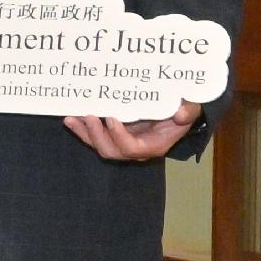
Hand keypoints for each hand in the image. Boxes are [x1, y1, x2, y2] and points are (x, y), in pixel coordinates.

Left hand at [65, 102, 200, 162]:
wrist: (177, 114)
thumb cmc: (183, 112)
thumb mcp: (190, 110)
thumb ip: (188, 112)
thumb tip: (181, 114)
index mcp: (153, 146)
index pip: (131, 148)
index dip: (119, 136)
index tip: (112, 118)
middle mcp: (134, 149)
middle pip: (110, 150)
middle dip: (96, 135)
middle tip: (89, 116)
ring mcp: (121, 143)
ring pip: (98, 145)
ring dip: (83, 132)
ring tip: (71, 118)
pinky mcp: (112, 136)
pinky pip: (94, 137)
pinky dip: (82, 128)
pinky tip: (71, 118)